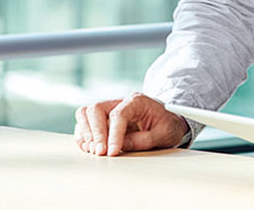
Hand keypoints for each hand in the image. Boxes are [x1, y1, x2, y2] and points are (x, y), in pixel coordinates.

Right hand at [74, 92, 188, 156]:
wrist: (170, 122)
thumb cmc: (168, 125)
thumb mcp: (165, 134)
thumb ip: (143, 140)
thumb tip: (120, 147)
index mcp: (137, 101)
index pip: (118, 114)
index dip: (113, 135)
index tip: (112, 152)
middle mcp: (119, 102)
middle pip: (95, 109)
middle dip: (95, 133)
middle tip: (100, 153)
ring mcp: (109, 110)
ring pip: (85, 114)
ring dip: (86, 134)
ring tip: (95, 151)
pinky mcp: (103, 120)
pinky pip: (84, 125)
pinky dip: (83, 137)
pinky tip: (90, 149)